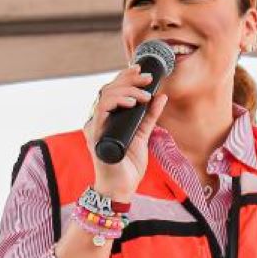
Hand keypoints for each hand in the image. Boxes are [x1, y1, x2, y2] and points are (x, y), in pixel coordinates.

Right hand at [83, 64, 167, 198]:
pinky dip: (117, 102)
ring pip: (105, 95)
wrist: (121, 187)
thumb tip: (161, 96)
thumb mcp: (143, 135)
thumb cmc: (128, 165)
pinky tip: (132, 103)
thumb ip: (150, 116)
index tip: (141, 70)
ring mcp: (95, 125)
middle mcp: (98, 119)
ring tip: (145, 95)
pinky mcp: (96, 134)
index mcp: (107, 118)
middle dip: (129, 79)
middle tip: (147, 78)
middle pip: (109, 88)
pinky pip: (102, 110)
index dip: (125, 77)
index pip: (113, 90)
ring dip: (127, 90)